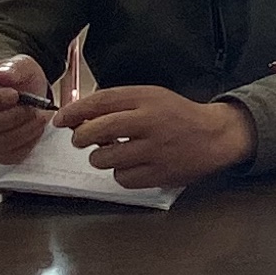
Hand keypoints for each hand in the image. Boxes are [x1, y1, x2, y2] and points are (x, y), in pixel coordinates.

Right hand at [0, 56, 54, 161]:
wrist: (26, 94)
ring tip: (39, 117)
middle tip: (33, 108)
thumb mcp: (19, 65)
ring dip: (23, 131)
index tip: (14, 95)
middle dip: (14, 117)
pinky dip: (26, 144)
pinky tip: (35, 130)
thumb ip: (12, 68)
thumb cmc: (17, 80)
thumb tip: (2, 75)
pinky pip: (9, 156)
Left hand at [60, 85, 253, 189]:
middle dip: (81, 137)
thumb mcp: (151, 97)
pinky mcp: (159, 174)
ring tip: (108, 153)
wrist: (214, 136)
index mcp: (146, 99)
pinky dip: (120, 173)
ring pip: (106, 158)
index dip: (75, 112)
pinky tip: (129, 165)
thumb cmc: (177, 115)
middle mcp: (150, 122)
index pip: (101, 102)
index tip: (61, 120)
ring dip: (99, 158)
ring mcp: (155, 150)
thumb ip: (120, 103)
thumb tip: (82, 115)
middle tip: (80, 140)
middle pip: (99, 130)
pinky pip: (123, 178)